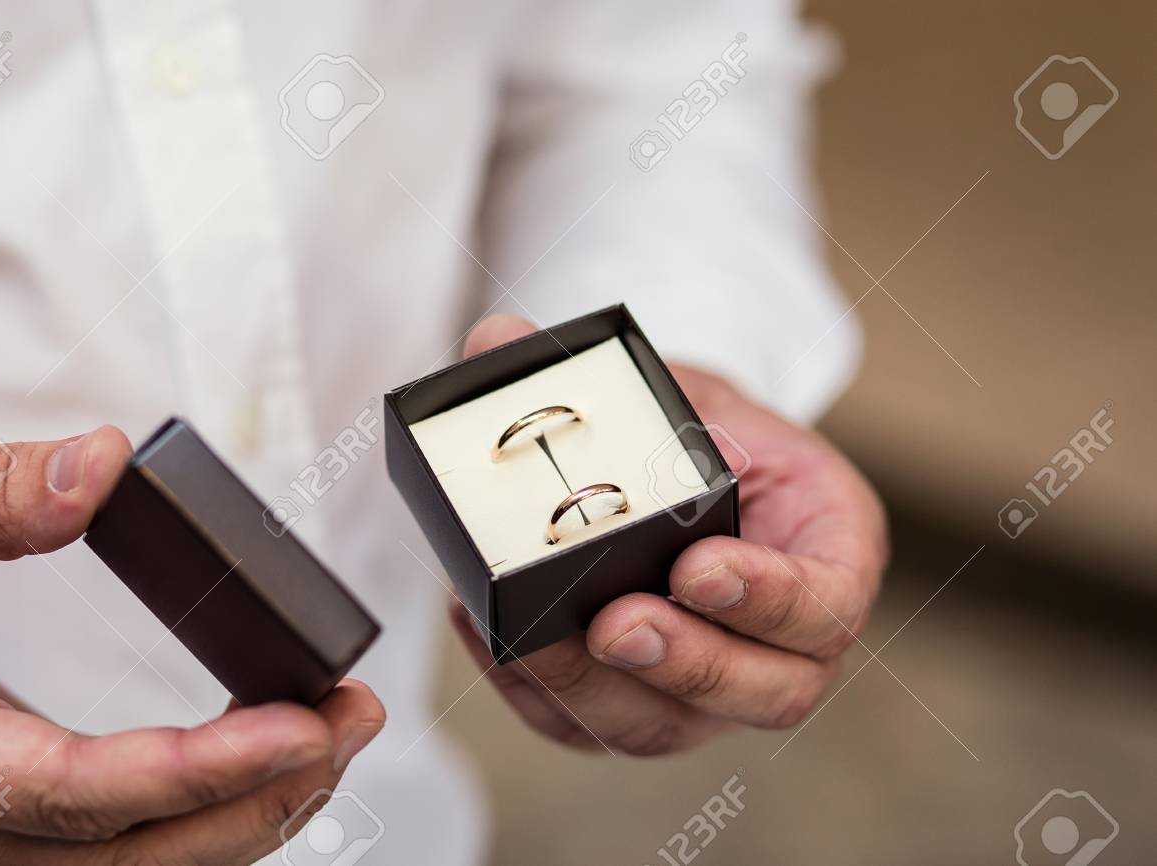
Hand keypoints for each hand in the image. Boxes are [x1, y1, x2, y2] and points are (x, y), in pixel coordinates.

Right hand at [0, 427, 384, 864]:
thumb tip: (98, 468)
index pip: (72, 789)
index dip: (197, 768)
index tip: (301, 725)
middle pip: (132, 856)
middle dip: (262, 799)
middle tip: (353, 719)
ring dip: (252, 812)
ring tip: (335, 737)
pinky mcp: (11, 825)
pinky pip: (128, 848)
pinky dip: (212, 813)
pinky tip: (269, 765)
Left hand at [450, 315, 886, 754]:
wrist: (679, 471)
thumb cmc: (698, 432)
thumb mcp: (680, 385)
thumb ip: (607, 370)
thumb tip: (498, 339)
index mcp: (831, 552)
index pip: (826, 604)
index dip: (770, 598)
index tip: (696, 564)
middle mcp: (786, 642)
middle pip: (766, 693)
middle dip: (687, 665)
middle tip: (614, 624)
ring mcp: (714, 689)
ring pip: (669, 726)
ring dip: (594, 691)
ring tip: (530, 638)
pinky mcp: (641, 708)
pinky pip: (592, 729)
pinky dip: (536, 694)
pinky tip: (489, 639)